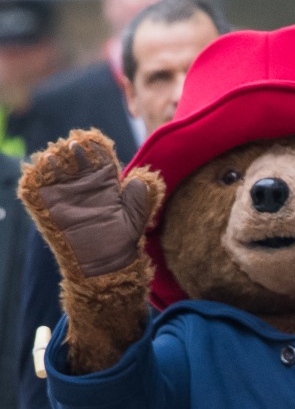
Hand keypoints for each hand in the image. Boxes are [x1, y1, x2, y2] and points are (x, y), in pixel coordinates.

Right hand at [36, 138, 154, 276]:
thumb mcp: (134, 221)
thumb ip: (138, 201)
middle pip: (78, 160)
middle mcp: (87, 186)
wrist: (104, 266)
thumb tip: (141, 180)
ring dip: (56, 160)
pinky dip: (40, 176)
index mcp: (108, 185)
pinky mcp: (52, 207)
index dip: (97, 150)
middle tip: (74, 145)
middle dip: (75, 151)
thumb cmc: (122, 243)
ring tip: (55, 155)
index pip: (101, 159)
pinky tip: (42, 169)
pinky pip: (42, 188)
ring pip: (59, 170)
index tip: (95, 143)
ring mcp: (68, 195)